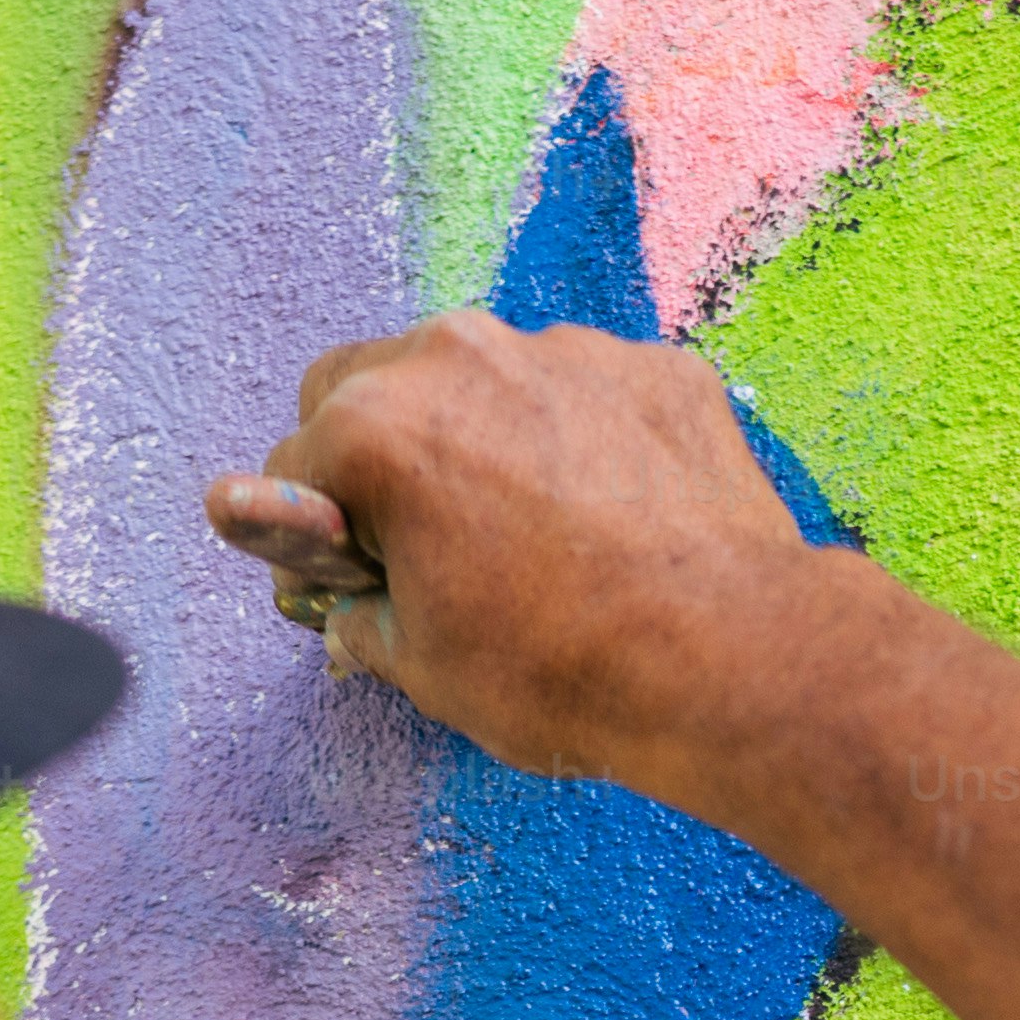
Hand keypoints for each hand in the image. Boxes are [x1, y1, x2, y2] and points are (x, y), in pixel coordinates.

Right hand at [201, 313, 815, 780]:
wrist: (727, 657)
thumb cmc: (561, 669)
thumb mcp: (421, 666)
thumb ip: (361, 617)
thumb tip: (355, 614)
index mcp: (377, 427)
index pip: (293, 468)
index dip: (310, 542)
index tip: (350, 587)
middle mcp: (461, 357)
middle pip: (367, 385)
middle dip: (373, 455)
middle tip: (419, 544)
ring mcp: (566, 351)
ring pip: (483, 378)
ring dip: (480, 436)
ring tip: (530, 535)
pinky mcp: (654, 368)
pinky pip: (585, 392)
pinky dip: (579, 441)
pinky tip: (610, 520)